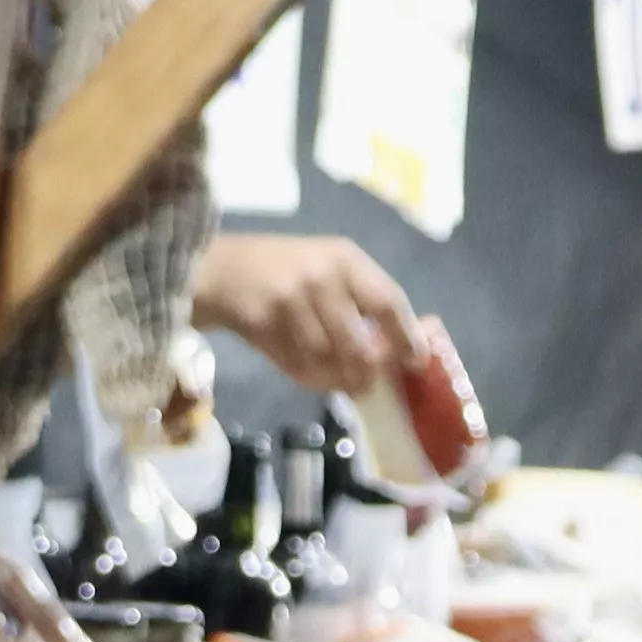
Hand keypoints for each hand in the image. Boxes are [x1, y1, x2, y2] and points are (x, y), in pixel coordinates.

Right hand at [188, 233, 421, 399]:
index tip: (416, 362)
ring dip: (337, 377)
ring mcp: (290, 300)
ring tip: (344, 381)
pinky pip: (297, 364)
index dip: (405, 337)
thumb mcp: (332, 270)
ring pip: (326, 359)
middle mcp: (320, 277)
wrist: (225, 270)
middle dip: (368, 369)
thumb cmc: (290, 272)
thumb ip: (368, 301)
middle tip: (372, 381)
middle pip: (357, 343)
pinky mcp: (265, 323)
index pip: (388, 302)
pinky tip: (314, 373)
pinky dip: (311, 377)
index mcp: (346, 260)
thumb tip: (412, 342)